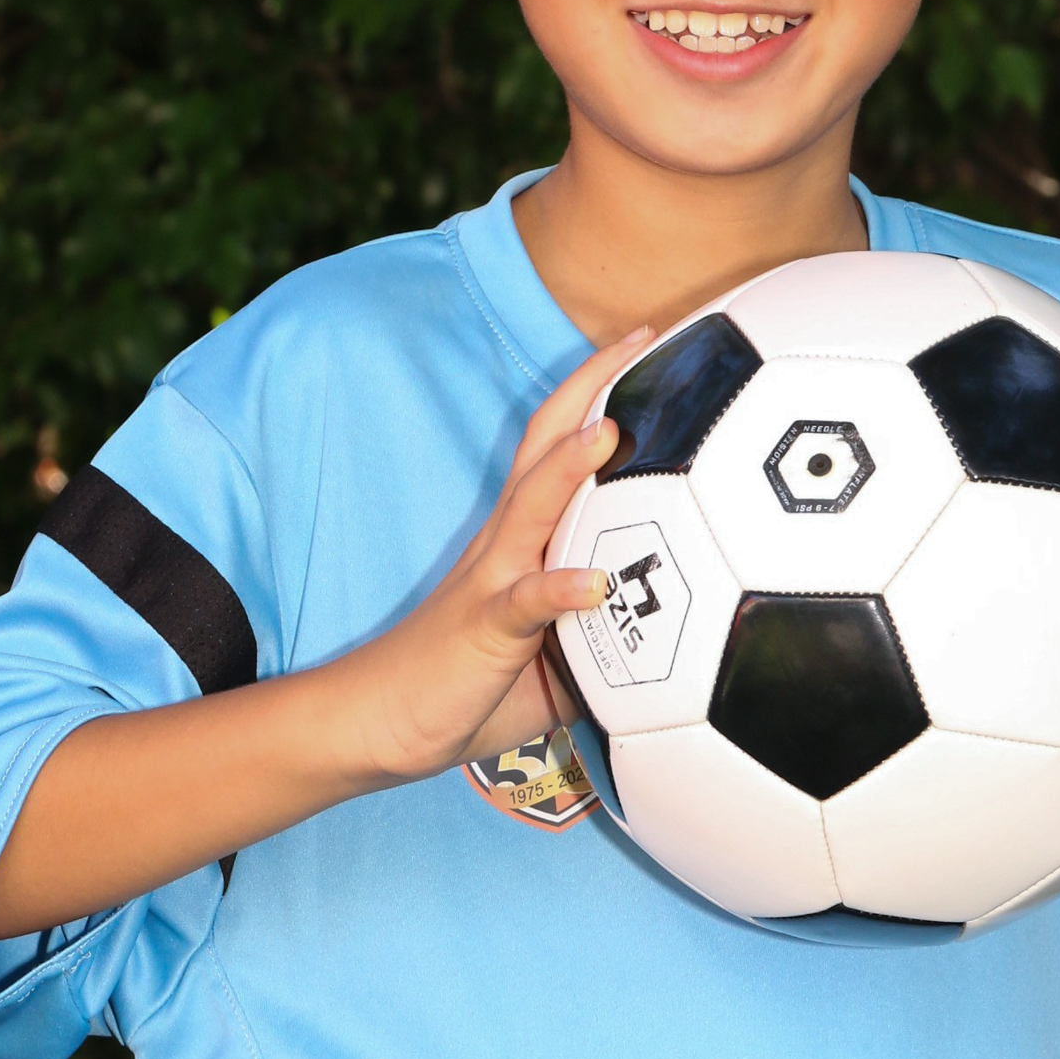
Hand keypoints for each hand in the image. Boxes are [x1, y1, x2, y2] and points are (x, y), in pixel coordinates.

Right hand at [328, 326, 651, 780]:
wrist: (381, 721)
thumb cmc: (469, 687)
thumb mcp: (555, 658)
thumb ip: (608, 636)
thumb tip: (678, 645)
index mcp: (525, 539)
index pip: (560, 448)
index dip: (598, 394)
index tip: (646, 348)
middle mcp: (508, 542)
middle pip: (545, 446)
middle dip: (591, 389)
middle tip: (639, 337)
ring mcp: (492, 578)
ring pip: (532, 506)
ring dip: (570, 467)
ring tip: (611, 430)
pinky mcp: (485, 626)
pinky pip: (526, 601)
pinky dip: (561, 588)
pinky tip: (594, 582)